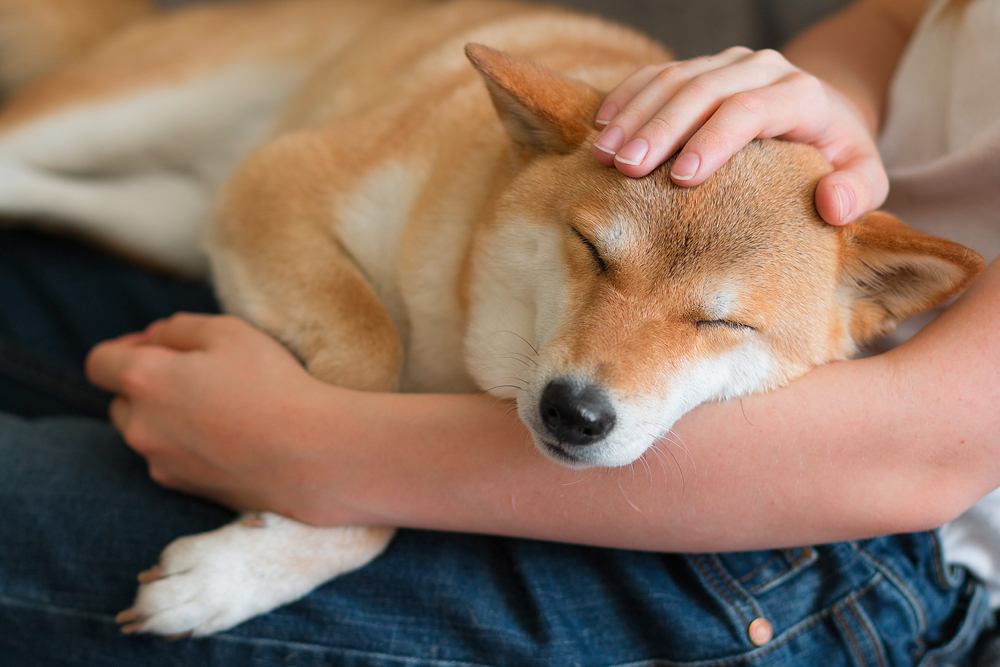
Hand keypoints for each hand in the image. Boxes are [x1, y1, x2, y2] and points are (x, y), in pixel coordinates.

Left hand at [85, 313, 344, 516]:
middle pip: (120, 400)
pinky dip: (187, 445)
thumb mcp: (229, 332)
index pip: (98, 362)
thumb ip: (179, 328)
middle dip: (145, 384)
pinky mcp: (184, 488)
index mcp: (143, 380)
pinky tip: (229, 436)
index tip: (157, 346)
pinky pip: (170, 459)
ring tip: (219, 407)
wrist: (311, 455)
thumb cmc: (272, 385)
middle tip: (197, 374)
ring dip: (166, 417)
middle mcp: (140, 426)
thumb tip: (155, 338)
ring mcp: (160, 462)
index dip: (123, 348)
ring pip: (146, 432)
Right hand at [591, 47, 886, 224]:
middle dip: (661, 129)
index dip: (713, 140)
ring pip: (675, 78)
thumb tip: (831, 204)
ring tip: (603, 154)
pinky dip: (628, 98)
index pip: (749, 108)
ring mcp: (728, 64)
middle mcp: (763, 68)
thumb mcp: (864, 177)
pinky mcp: (702, 67)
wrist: (825, 117)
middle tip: (626, 168)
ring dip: (635, 115)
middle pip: (704, 89)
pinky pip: (658, 74)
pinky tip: (602, 126)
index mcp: (802, 93)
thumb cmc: (836, 159)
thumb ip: (859, 192)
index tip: (682, 179)